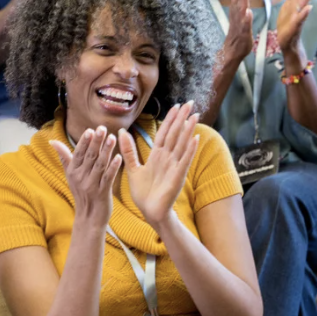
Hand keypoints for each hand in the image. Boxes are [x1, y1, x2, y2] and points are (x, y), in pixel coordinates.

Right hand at [51, 125, 120, 225]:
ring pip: (100, 165)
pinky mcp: (102, 192)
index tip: (90, 130)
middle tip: (103, 128)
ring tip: (113, 138)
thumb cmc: (80, 192)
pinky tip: (119, 157)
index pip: (78, 153)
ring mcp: (91, 185)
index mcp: (73, 171)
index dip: (84, 142)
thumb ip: (64, 157)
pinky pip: (108, 177)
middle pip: (89, 157)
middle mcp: (80, 177)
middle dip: (96, 142)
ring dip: (106, 151)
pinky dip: (113, 167)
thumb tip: (52, 141)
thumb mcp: (70, 175)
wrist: (89, 216)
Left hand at [119, 102, 199, 230]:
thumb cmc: (144, 193)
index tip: (175, 106)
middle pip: (176, 134)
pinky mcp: (178, 176)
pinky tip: (195, 138)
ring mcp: (174, 166)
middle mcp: (168, 158)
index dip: (170, 119)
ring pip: (182, 144)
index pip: (165, 133)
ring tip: (195, 115)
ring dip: (188, 130)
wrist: (150, 212)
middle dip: (182, 119)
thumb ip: (129, 150)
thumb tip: (121, 131)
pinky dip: (190, 149)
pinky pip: (184, 160)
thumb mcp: (132, 168)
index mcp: (158, 156)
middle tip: (190, 103)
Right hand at [221, 0, 257, 58]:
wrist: (231, 51)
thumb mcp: (237, 12)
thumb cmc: (236, 30)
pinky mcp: (242, 34)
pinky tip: (248, 12)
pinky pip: (244, 26)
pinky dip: (246, 19)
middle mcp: (237, 15)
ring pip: (241, 10)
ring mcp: (239, 24)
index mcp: (237, 10)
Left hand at [277, 0, 316, 60]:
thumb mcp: (288, 5)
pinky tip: (309, 7)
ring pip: (303, 2)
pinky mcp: (295, 27)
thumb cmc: (287, 24)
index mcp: (294, 2)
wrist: (288, 43)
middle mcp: (297, 8)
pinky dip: (304, 13)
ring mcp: (297, 17)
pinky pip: (300, 19)